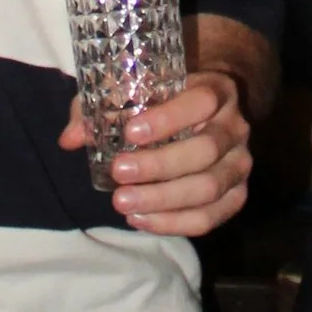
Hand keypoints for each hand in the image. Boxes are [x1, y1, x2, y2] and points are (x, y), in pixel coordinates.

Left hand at [57, 66, 251, 237]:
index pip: (201, 101)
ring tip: (123, 203)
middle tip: (119, 173)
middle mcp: (235, 126)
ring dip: (163, 200)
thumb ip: (102, 106)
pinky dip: (175, 223)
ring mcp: (240, 163)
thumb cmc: (168, 97)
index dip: (168, 118)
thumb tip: (70, 138)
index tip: (130, 133)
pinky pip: (211, 217)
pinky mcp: (237, 193)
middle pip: (205, 150)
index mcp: (217, 90)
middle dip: (159, 166)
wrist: (213, 110)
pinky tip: (141, 219)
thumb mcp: (139, 88)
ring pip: (209, 188)